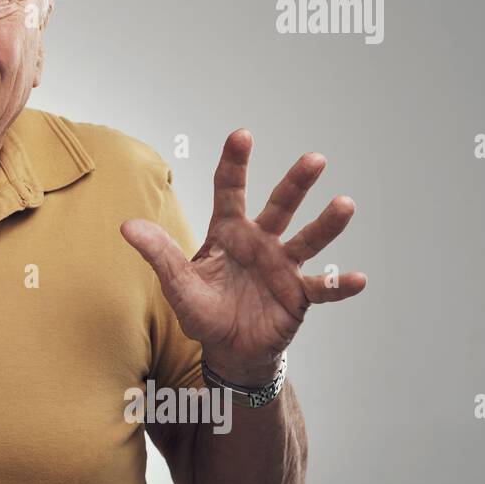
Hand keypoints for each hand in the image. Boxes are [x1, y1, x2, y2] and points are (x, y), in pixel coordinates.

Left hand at [120, 129, 366, 385]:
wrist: (228, 349)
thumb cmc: (203, 310)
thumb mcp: (176, 283)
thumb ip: (158, 254)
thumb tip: (127, 227)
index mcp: (229, 232)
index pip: (231, 191)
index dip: (235, 163)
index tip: (242, 135)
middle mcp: (261, 242)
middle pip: (280, 206)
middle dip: (296, 183)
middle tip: (314, 159)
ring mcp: (283, 267)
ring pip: (308, 239)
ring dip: (326, 224)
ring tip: (345, 205)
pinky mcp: (298, 295)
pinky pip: (322, 288)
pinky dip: (339, 284)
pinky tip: (357, 279)